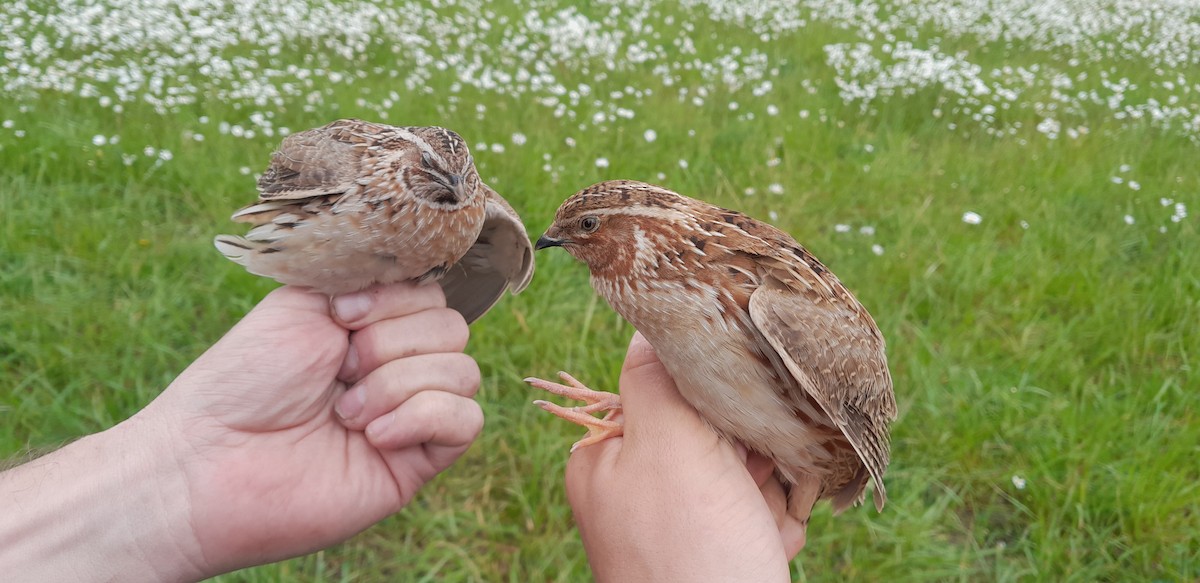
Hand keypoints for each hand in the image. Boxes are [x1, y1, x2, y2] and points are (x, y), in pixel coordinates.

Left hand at [139, 282, 482, 574]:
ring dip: (398, 384)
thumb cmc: (243, 381)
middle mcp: (395, 366)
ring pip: (464, 372)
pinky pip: (467, 422)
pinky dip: (422, 418)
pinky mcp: (418, 462)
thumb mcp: (302, 303)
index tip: (341, 317)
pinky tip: (374, 437)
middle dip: (391, 343)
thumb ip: (365, 280)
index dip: (394, 299)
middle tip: (338, 371)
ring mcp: (410, 415)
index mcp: (369, 326)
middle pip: (452, 327)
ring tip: (345, 413)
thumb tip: (421, 272)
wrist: (211, 460)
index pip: (430, 292)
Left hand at [565, 333, 805, 581]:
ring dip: (773, 487)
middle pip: (712, 427)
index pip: (665, 389)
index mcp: (609, 458)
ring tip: (764, 521)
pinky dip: (778, 522)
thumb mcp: (667, 447)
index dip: (712, 397)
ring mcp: (680, 523)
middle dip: (751, 448)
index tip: (740, 413)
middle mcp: (639, 488)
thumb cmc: (690, 554)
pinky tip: (772, 543)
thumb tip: (647, 320)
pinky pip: (761, 511)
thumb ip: (655, 379)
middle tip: (757, 478)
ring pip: (746, 468)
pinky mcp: (718, 551)